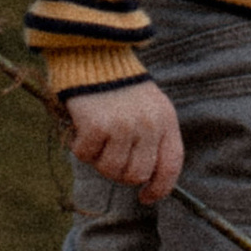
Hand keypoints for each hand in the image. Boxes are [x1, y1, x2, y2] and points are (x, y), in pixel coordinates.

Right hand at [64, 79, 183, 203]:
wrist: (93, 52)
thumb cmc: (119, 85)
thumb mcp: (149, 106)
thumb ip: (153, 138)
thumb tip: (146, 180)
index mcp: (166, 120)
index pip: (170, 167)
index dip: (159, 189)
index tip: (146, 197)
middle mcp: (149, 125)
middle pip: (137, 175)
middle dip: (120, 172)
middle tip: (109, 154)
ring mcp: (124, 126)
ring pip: (110, 170)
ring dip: (98, 159)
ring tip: (96, 136)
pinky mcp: (97, 125)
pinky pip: (86, 156)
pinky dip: (79, 146)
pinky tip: (81, 127)